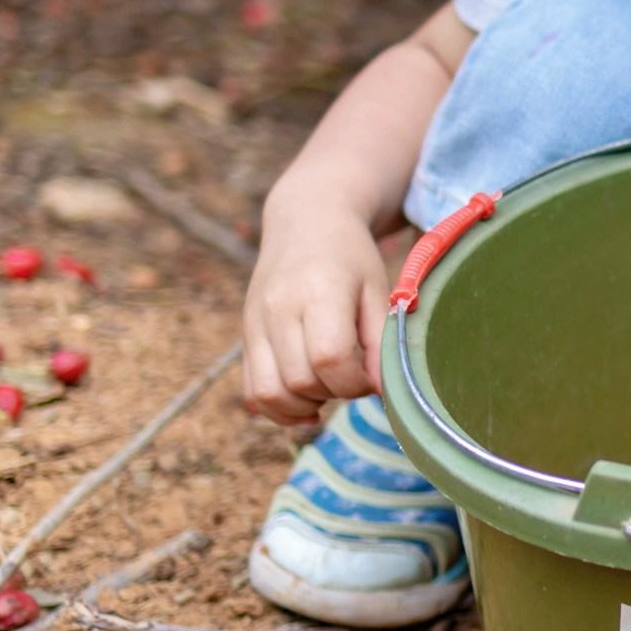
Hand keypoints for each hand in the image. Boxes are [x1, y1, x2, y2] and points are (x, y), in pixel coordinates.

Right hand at [240, 191, 393, 424]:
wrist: (305, 221)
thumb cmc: (351, 257)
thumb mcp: (377, 289)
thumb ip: (382, 341)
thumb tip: (385, 393)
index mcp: (318, 290)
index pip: (331, 358)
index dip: (356, 382)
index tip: (372, 375)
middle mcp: (279, 307)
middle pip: (300, 380)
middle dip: (335, 393)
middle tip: (353, 377)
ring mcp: (255, 323)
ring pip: (270, 393)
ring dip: (305, 406)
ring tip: (329, 387)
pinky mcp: (246, 335)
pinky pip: (253, 391)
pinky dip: (279, 409)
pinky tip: (306, 402)